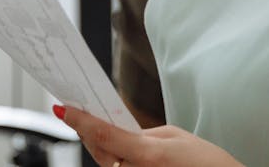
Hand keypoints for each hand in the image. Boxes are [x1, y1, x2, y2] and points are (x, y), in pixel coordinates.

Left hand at [55, 105, 240, 166]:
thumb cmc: (205, 163)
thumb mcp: (174, 137)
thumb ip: (141, 134)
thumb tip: (118, 132)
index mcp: (148, 155)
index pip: (104, 135)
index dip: (80, 120)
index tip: (63, 108)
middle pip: (99, 151)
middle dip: (87, 131)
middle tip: (74, 111)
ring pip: (106, 164)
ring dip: (100, 147)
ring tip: (92, 126)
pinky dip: (112, 158)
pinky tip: (111, 146)